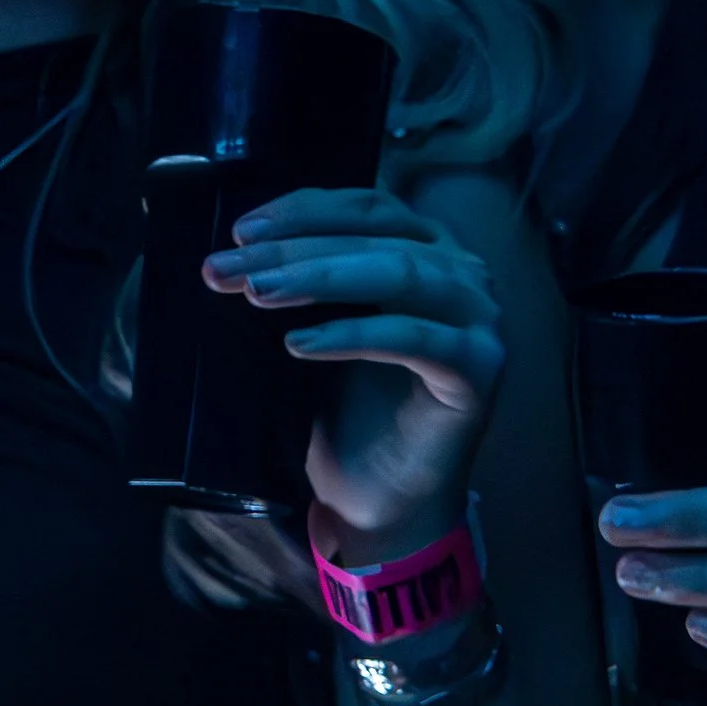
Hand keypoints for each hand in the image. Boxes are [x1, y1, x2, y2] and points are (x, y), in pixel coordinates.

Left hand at [204, 186, 504, 551]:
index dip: (301, 211)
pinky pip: (415, 338)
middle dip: (292, 249)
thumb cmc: (347, 409)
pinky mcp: (479, 369)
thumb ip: (299, 281)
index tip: (238, 232)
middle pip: (373, 237)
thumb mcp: (316, 327)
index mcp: (425, 247)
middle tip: (227, 268)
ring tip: (257, 294)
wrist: (382, 498)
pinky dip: (353, 335)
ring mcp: (478, 319)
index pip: (364, 206)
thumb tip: (232, 248)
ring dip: (319, 279)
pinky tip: (299, 344)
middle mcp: (462, 271)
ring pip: (397, 274)